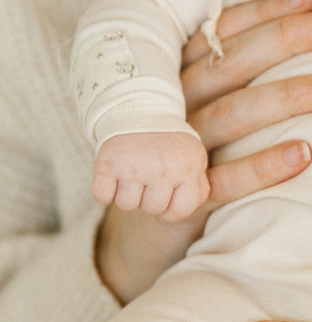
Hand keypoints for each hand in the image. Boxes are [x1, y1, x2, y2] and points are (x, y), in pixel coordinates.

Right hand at [92, 131, 209, 220]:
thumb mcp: (194, 159)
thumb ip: (199, 187)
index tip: (166, 193)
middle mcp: (163, 169)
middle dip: (148, 197)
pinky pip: (102, 196)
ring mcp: (134, 167)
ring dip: (126, 193)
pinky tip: (114, 174)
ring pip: (126, 204)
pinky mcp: (107, 164)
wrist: (138, 110)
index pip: (180, 211)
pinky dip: (104, 190)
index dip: (170, 208)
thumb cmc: (168, 144)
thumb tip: (190, 207)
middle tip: (147, 175)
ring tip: (132, 171)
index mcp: (187, 169)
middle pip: (152, 209)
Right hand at [96, 0, 311, 303]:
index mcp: (179, 75)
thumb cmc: (186, 151)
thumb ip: (234, 68)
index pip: (222, 31)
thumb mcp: (201, 104)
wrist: (141, 228)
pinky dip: (265, 166)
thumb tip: (304, 23)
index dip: (267, 11)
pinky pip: (226, 180)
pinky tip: (306, 154)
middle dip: (289, 38)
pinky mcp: (184, 198)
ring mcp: (177, 152)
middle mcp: (176, 106)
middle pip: (232, 63)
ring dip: (290, 96)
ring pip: (235, 115)